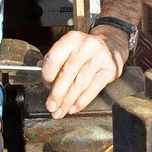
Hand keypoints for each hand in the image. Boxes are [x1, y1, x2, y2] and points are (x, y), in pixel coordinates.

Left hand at [40, 0, 140, 117]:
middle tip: (51, 106)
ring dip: (68, 101)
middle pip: (67, 74)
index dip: (48, 74)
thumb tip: (41, 73)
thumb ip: (55, 59)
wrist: (110, 44)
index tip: (45, 86)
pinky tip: (73, 108)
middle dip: (57, 93)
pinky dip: (81, 101)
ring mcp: (99, 59)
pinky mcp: (109, 71)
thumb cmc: (84, 49)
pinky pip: (93, 89)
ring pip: (80, 84)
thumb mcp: (69, 47)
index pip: (55, 58)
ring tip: (60, 111)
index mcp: (71, 39)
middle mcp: (85, 47)